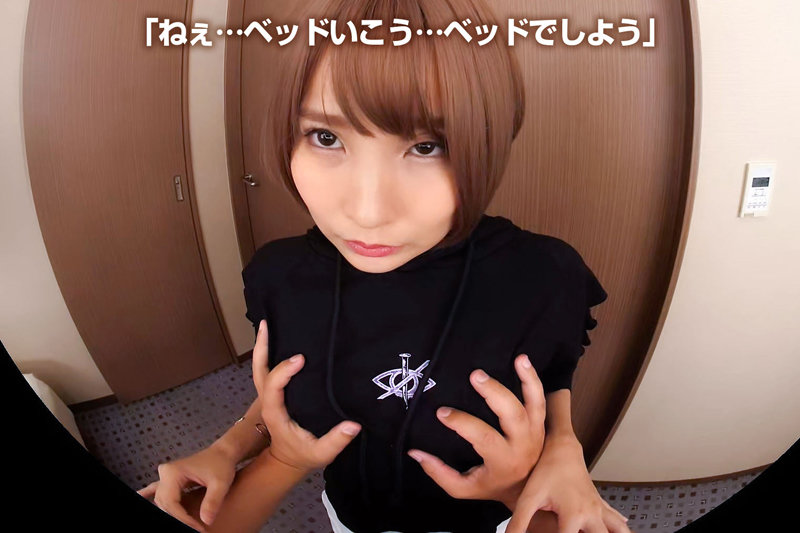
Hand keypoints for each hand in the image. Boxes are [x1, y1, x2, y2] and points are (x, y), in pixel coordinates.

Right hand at [137, 443, 237, 531]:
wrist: (223, 453)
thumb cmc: (222, 465)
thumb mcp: (221, 483)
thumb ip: (213, 502)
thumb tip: (206, 521)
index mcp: (174, 472)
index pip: (172, 503)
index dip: (183, 519)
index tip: (198, 527)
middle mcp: (166, 472)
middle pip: (165, 503)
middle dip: (178, 518)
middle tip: (194, 528)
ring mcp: (166, 475)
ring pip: (162, 501)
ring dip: (172, 514)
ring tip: (187, 523)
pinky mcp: (170, 478)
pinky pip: (155, 490)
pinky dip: (147, 496)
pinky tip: (140, 497)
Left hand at [252, 319, 361, 471]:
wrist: (288, 461)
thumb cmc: (304, 455)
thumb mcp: (321, 453)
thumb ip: (336, 440)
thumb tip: (354, 425)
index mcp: (275, 412)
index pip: (273, 386)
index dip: (283, 370)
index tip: (300, 358)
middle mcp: (268, 401)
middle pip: (259, 370)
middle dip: (262, 347)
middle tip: (266, 324)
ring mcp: (269, 396)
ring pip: (261, 369)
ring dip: (263, 348)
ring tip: (269, 325)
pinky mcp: (274, 395)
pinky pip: (268, 372)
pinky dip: (270, 355)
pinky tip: (280, 340)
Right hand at [406, 354, 545, 506]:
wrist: (527, 491)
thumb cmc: (492, 485)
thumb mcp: (464, 488)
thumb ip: (439, 473)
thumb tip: (414, 452)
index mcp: (504, 461)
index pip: (484, 437)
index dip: (462, 422)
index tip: (442, 412)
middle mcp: (523, 445)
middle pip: (514, 416)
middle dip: (495, 393)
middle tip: (475, 375)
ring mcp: (536, 432)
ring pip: (534, 404)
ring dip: (526, 380)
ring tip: (516, 360)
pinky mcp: (540, 423)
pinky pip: (540, 400)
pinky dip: (534, 380)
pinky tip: (523, 360)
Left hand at [505, 435, 630, 532]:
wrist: (562, 448)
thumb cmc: (546, 471)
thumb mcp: (528, 497)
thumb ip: (518, 522)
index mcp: (573, 516)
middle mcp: (591, 515)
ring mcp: (599, 510)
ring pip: (619, 531)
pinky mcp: (600, 504)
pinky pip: (616, 521)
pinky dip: (619, 529)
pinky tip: (624, 527)